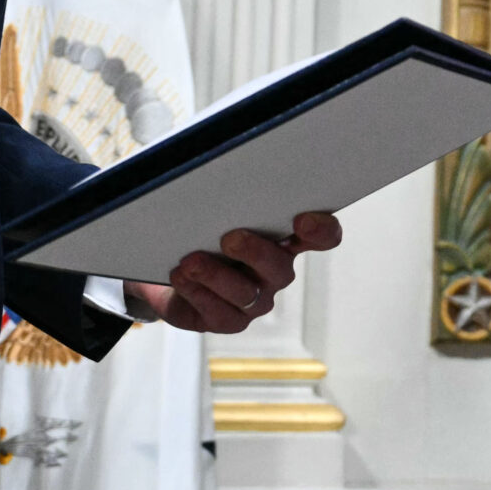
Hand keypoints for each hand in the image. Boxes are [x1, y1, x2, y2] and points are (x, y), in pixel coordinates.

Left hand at [125, 211, 343, 332]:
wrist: (167, 267)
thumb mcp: (218, 210)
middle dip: (255, 253)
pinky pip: (218, 312)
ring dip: (216, 275)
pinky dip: (197, 292)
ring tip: (190, 262)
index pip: (323, 236)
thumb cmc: (201, 232)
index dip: (321, 230)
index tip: (302, 218)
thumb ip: (232, 197)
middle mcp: (275, 272)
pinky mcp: (228, 320)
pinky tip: (182, 277)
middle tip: (230, 238)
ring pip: (246, 293)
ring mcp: (255, 300)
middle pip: (280, 268)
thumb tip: (220, 169)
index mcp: (285, 240)